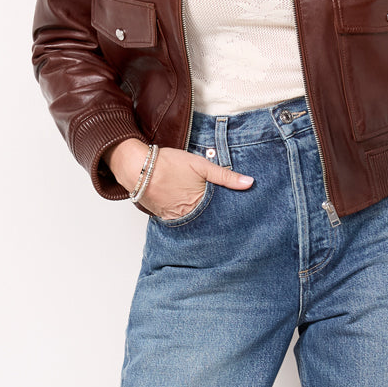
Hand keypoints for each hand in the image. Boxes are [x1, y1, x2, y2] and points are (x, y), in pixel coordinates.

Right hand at [107, 139, 253, 219]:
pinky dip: (184, 217)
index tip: (237, 217)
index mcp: (199, 204)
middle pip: (207, 221)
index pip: (220, 214)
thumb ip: (225, 176)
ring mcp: (174, 218)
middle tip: (223, 220)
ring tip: (207, 217)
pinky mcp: (162, 216)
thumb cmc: (168, 164)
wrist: (138, 167)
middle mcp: (187, 215)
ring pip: (192, 222)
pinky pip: (178, 221)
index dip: (228, 214)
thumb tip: (249, 183)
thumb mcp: (201, 165)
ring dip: (200, 220)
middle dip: (215, 220)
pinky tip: (188, 212)